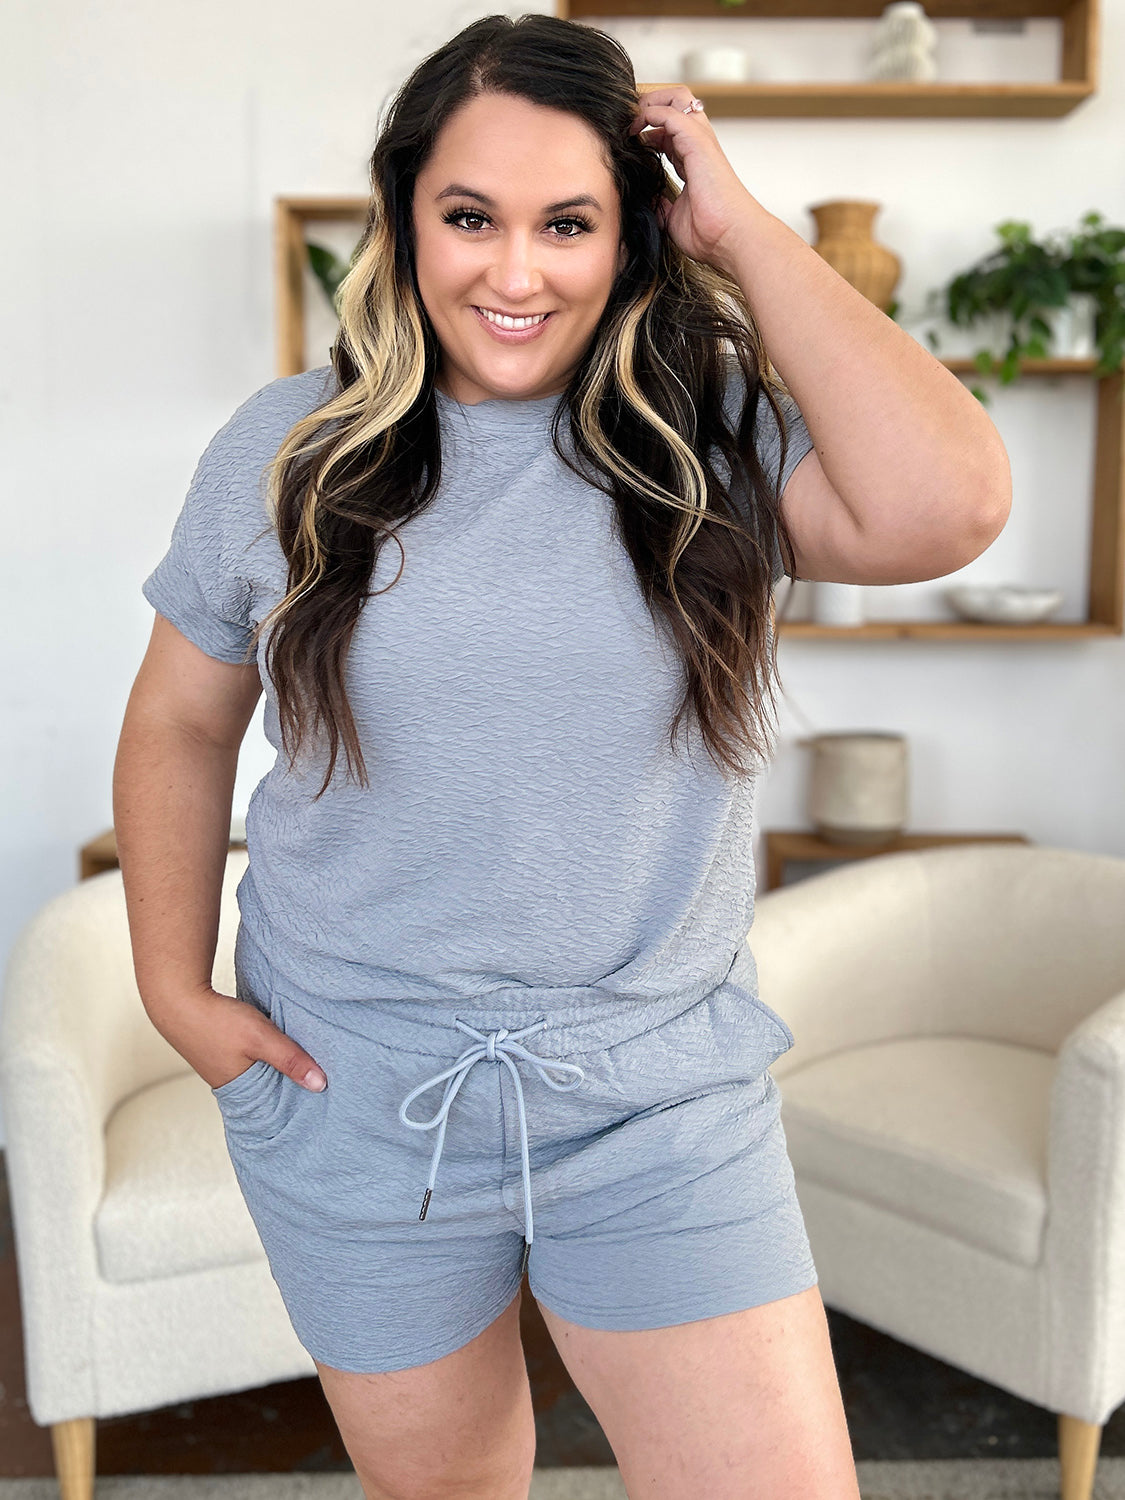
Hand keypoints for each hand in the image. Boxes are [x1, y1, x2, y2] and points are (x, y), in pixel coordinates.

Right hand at [148, 984, 327, 1091]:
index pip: (274, 1109)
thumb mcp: (261, 1039)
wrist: (178, 1000)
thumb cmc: (218, 1022)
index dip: (295, 1106)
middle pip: (268, 1091)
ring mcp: (224, 1068)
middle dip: (289, 1088)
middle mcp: (231, 1085)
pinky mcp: (221, 1052)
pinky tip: (276, 1048)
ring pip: (260, 1074)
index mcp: (240, 1091)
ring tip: (303, 1066)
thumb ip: (291, 1060)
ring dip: (276, 1069)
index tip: (320, 1105)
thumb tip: (320, 1085)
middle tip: (320, 1087)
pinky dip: (264, 1057)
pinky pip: (251, 1061)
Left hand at [627, 87, 760, 274]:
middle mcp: (698, 145)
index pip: (670, 129)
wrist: (729, 238)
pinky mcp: (698, 142)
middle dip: (650, 103)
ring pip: (676, 98)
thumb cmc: (709, 233)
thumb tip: (648, 203)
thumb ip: (660, 205)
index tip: (628, 140)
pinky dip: (650, 113)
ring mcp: (700, 141)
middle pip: (676, 102)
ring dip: (650, 102)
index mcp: (693, 160)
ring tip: (631, 122)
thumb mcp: (672, 218)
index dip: (647, 127)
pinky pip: (671, 113)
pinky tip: (636, 129)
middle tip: (629, 122)